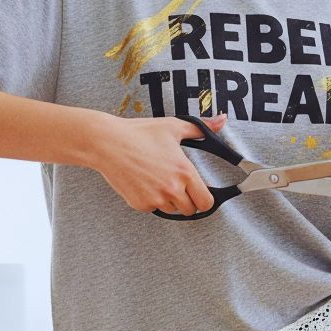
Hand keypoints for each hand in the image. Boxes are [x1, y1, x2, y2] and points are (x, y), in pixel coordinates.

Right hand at [89, 112, 228, 215]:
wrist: (108, 143)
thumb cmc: (140, 133)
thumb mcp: (174, 127)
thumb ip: (201, 128)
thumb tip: (222, 120)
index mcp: (185, 172)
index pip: (206, 202)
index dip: (204, 198)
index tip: (199, 191)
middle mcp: (172, 189)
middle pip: (191, 210)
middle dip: (187, 200)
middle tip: (178, 185)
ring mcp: (155, 199)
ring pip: (172, 210)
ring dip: (170, 201)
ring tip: (159, 180)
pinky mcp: (140, 204)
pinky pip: (153, 208)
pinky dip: (152, 200)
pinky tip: (145, 183)